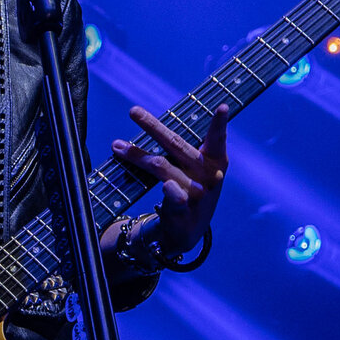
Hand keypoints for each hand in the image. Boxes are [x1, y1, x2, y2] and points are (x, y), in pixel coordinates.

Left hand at [114, 104, 229, 253]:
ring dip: (138, 156)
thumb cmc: (191, 190)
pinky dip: (171, 191)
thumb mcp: (195, 169)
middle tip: (133, 111)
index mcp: (216, 161)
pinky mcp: (185, 214)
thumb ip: (180, 148)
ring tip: (117, 146)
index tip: (222, 107)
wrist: (187, 231)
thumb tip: (146, 119)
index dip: (220, 124)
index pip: (217, 140)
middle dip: (153, 127)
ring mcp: (198, 195)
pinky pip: (176, 198)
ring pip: (163, 167)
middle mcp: (210, 176)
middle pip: (177, 146)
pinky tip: (166, 187)